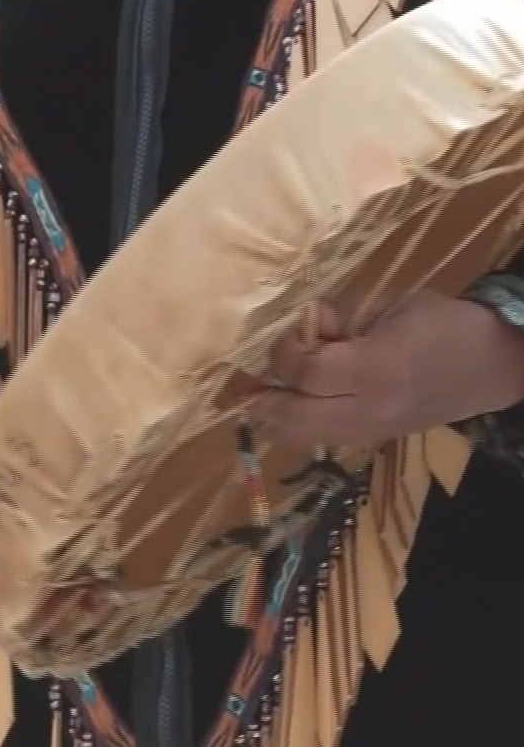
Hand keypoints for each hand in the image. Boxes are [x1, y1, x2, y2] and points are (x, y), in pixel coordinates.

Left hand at [249, 294, 523, 449]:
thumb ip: (344, 319)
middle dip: (263, 397)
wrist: (495, 366)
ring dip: (274, 416)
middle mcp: (370, 408)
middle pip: (291, 417)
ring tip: (267, 393)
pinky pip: (321, 438)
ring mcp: (371, 430)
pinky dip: (298, 424)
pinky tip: (296, 404)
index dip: (283, 353)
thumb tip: (306, 325)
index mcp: (377, 369)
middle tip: (251, 379)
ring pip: (300, 436)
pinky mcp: (375, 439)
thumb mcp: (394, 307)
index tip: (292, 334)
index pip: (305, 372)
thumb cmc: (446, 325)